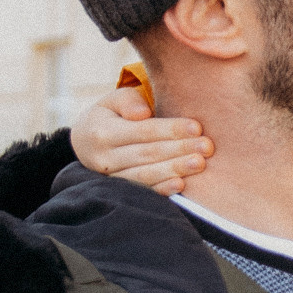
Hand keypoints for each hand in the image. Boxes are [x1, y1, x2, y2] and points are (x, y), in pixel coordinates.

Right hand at [71, 84, 213, 195]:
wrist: (85, 144)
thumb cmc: (110, 116)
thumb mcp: (113, 101)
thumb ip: (128, 101)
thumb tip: (143, 113)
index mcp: (102, 132)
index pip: (143, 131)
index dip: (170, 130)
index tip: (196, 127)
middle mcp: (104, 158)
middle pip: (148, 153)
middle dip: (180, 149)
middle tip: (207, 146)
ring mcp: (111, 177)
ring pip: (146, 174)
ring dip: (175, 169)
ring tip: (200, 163)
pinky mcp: (120, 191)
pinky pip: (144, 191)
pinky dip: (162, 189)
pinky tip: (181, 185)